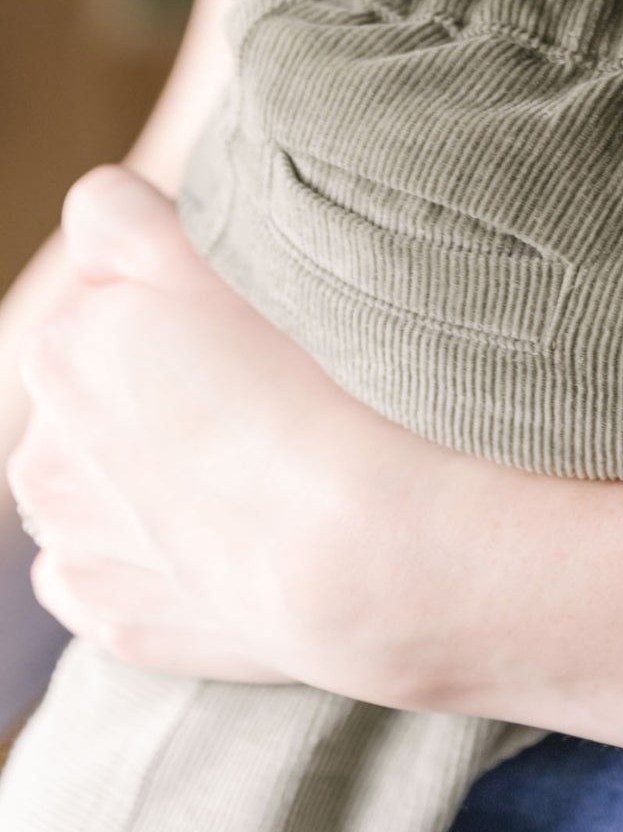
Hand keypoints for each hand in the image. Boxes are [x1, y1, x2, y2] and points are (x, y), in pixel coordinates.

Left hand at [6, 168, 459, 698]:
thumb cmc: (312, 381)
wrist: (371, 549)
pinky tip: (225, 532)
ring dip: (153, 460)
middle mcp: (43, 447)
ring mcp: (74, 541)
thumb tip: (97, 219)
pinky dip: (153, 546)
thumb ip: (120, 216)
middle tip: (261, 386)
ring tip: (256, 464)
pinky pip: (112, 560)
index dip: (182, 281)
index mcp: (63, 345)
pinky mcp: (107, 615)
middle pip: (106, 375)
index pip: (111, 270)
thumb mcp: (211, 253)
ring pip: (106, 469)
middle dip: (159, 373)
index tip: (243, 309)